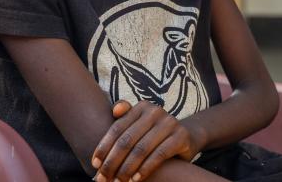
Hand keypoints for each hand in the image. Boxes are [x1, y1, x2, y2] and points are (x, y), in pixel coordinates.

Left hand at [91, 100, 205, 181]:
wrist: (187, 137)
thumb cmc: (154, 133)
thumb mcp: (139, 124)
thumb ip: (124, 118)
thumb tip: (114, 110)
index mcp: (142, 107)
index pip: (117, 128)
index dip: (104, 147)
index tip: (94, 164)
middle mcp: (156, 111)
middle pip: (127, 140)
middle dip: (112, 162)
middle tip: (103, 178)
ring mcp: (170, 122)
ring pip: (141, 149)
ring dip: (126, 169)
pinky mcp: (181, 136)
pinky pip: (158, 155)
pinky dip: (145, 169)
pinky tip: (135, 180)